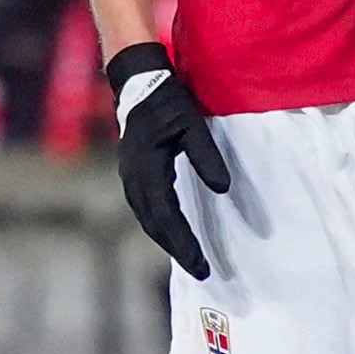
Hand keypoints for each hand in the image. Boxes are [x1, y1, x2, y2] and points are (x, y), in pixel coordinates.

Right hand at [104, 44, 229, 278]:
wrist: (137, 82)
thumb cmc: (167, 101)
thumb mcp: (192, 126)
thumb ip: (207, 157)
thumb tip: (224, 189)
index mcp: (147, 169)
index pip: (167, 217)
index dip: (184, 243)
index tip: (202, 265)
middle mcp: (134, 179)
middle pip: (155, 225)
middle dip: (178, 249)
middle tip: (201, 271)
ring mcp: (130, 177)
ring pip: (149, 219)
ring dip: (168, 241)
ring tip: (190, 259)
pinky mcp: (134, 174)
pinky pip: (146, 209)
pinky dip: (161, 226)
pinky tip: (174, 233)